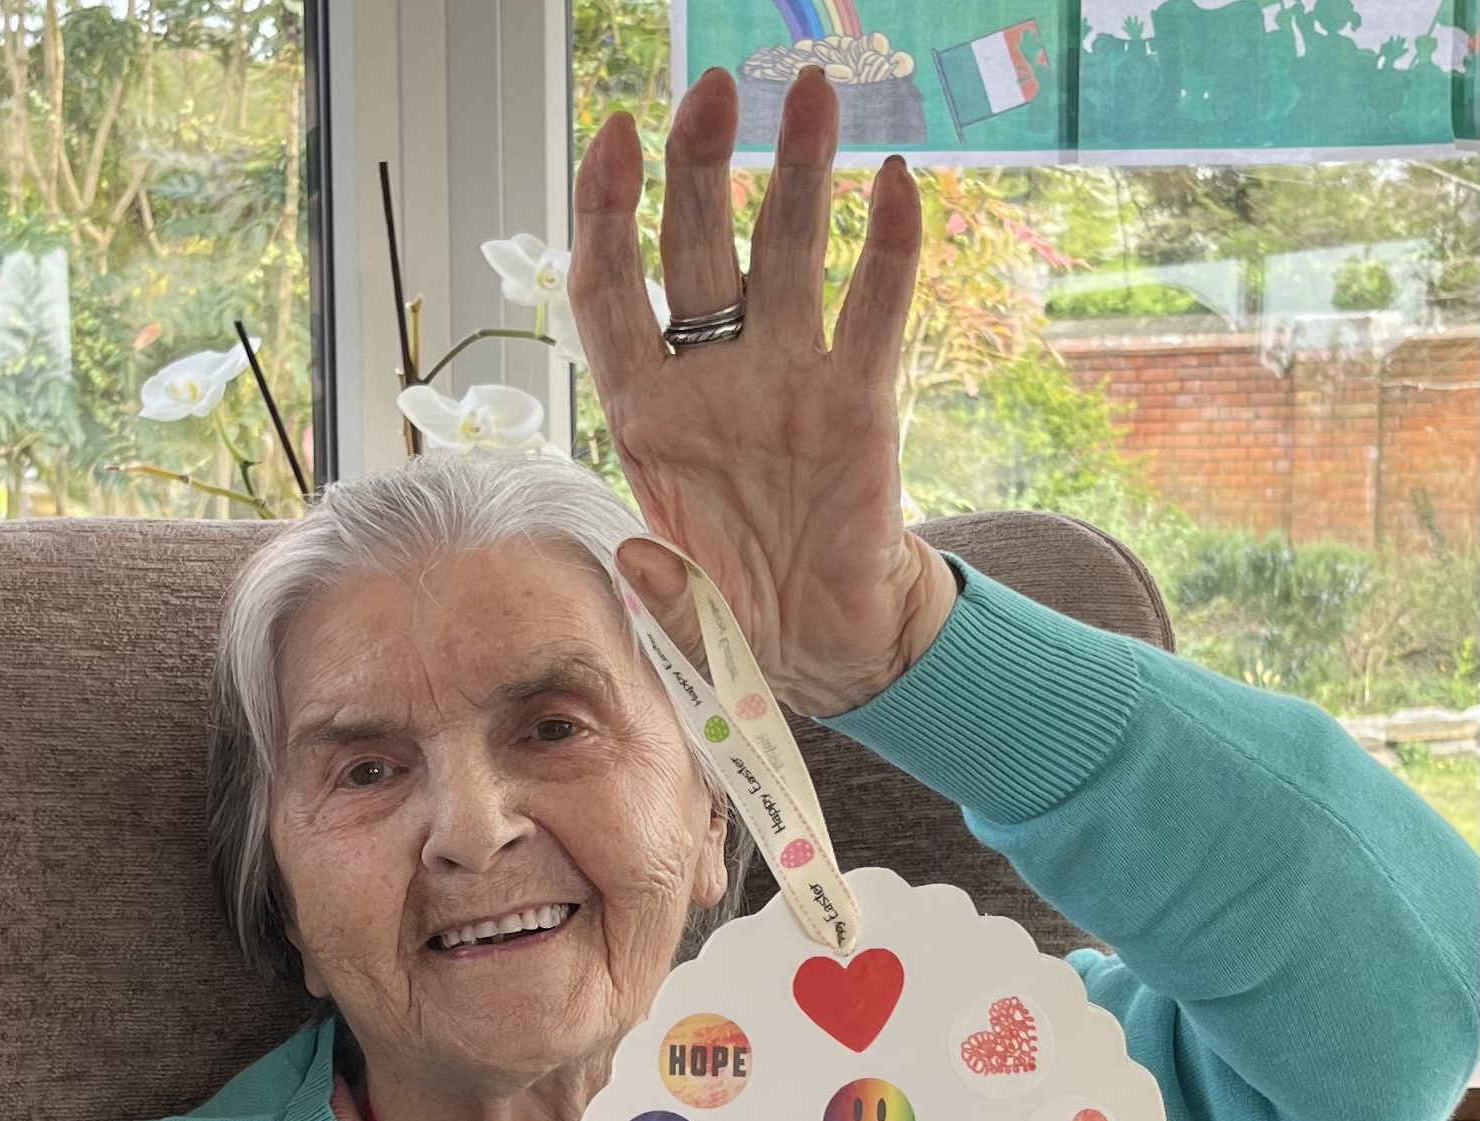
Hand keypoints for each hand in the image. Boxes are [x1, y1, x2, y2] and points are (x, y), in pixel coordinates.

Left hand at [570, 65, 955, 718]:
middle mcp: (713, 383)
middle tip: (714, 89)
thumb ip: (662, 597)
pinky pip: (874, 312)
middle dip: (698, 167)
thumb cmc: (741, 625)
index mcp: (648, 420)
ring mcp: (788, 383)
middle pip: (695, 251)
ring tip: (813, 91)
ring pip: (786, 255)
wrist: (826, 650)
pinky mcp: (859, 403)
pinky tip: (897, 181)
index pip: (610, 295)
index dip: (604, 214)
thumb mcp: (688, 627)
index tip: (616, 133)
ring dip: (798, 172)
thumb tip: (636, 555)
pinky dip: (888, 248)